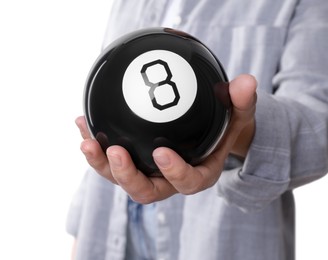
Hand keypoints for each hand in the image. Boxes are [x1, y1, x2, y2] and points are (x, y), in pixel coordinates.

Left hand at [76, 74, 256, 202]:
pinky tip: (83, 121)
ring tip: (87, 139)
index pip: (188, 182)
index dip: (175, 173)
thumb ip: (242, 102)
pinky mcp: (133, 160)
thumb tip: (247, 82)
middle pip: (145, 190)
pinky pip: (110, 158)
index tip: (161, 152)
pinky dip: (96, 144)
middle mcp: (170, 179)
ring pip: (121, 177)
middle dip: (127, 176)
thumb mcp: (237, 113)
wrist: (207, 131)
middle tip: (113, 150)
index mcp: (198, 173)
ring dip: (101, 162)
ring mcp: (148, 171)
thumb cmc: (223, 126)